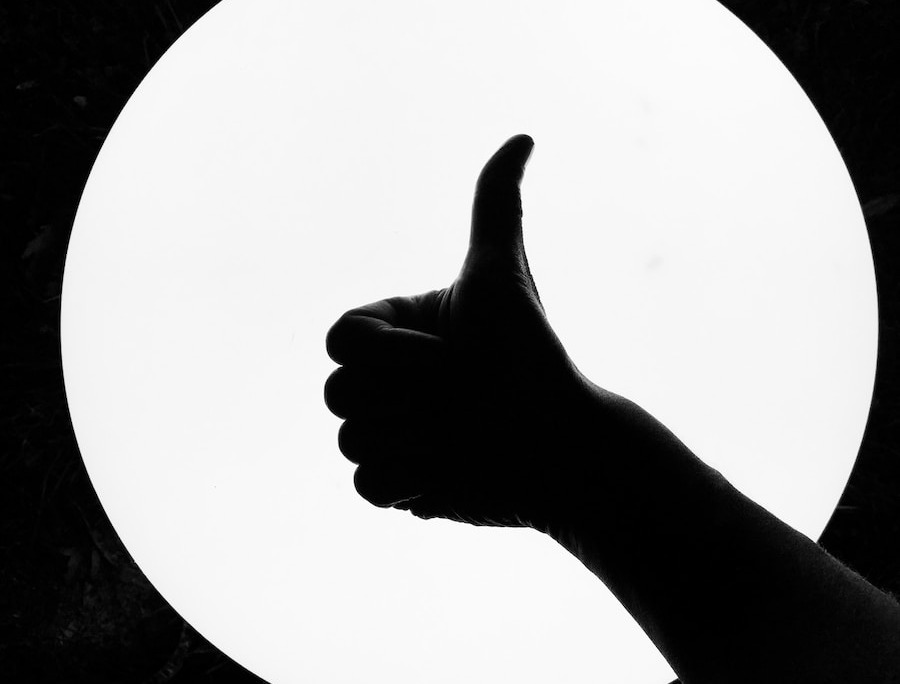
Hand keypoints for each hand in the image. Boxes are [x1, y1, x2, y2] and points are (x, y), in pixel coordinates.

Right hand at [325, 135, 620, 528]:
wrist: (562, 444)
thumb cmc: (532, 357)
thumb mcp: (503, 278)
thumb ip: (495, 206)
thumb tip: (523, 136)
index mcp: (397, 333)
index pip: (341, 342)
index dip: (391, 355)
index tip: (449, 356)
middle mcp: (387, 382)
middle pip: (338, 397)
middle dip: (406, 402)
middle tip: (461, 401)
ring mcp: (390, 433)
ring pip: (352, 443)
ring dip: (414, 443)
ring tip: (463, 439)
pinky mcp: (400, 485)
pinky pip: (367, 488)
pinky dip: (411, 482)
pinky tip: (455, 471)